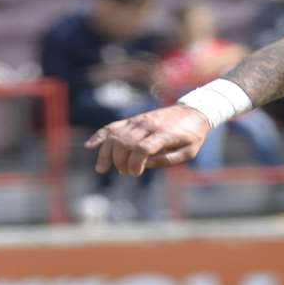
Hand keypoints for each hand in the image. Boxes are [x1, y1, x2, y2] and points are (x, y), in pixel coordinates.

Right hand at [85, 104, 211, 175]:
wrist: (193, 112)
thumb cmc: (193, 135)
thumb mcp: (189, 151)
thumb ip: (169, 160)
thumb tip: (146, 165)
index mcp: (164, 134)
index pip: (142, 148)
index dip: (135, 163)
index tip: (136, 173)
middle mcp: (148, 125)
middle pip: (125, 143)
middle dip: (120, 162)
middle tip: (127, 172)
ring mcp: (139, 121)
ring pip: (115, 136)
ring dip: (106, 154)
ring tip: (103, 168)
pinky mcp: (133, 119)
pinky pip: (113, 126)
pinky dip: (100, 136)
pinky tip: (90, 146)